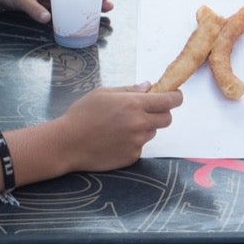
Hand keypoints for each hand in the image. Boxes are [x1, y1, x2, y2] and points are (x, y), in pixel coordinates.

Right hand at [56, 84, 178, 172]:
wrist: (68, 143)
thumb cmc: (82, 114)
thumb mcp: (104, 93)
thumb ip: (129, 90)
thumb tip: (148, 86)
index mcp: (134, 104)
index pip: (169, 101)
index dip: (176, 97)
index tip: (175, 95)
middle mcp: (140, 124)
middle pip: (167, 119)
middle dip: (161, 113)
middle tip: (146, 111)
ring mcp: (136, 142)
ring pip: (152, 133)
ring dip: (144, 128)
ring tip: (121, 126)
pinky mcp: (131, 157)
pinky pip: (140, 146)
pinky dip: (133, 142)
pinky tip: (115, 140)